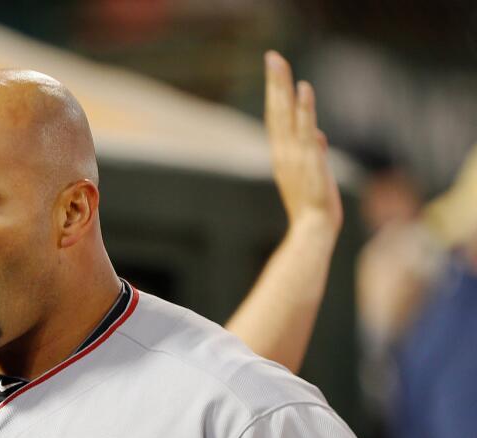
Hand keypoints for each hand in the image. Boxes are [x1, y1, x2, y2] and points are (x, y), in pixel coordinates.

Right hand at [264, 51, 342, 234]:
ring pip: (286, 115)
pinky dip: (304, 108)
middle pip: (276, 110)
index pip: (277, 117)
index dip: (276, 93)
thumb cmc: (313, 206)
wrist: (312, 230)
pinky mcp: (308, 160)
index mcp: (282, 155)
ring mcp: (293, 156)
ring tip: (279, 63)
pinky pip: (305, 128)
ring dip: (283, 88)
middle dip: (275, 82)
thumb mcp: (312, 174)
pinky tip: (303, 89)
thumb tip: (317, 135)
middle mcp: (283, 152)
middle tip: (271, 56)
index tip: (275, 70)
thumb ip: (313, 151)